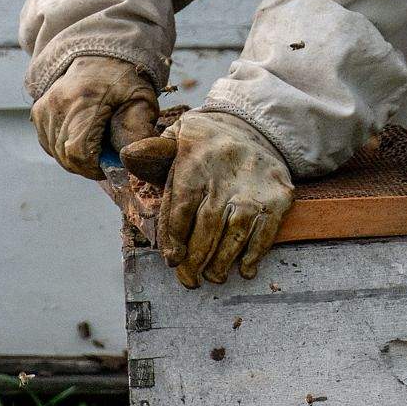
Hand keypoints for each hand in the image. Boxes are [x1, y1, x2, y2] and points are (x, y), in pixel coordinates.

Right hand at [31, 55, 159, 178]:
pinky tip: (80, 136)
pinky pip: (48, 144)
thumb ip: (138, 131)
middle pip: (66, 156)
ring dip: (75, 157)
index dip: (94, 167)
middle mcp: (59, 103)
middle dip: (87, 164)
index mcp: (85, 100)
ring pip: (56, 152)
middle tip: (105, 154)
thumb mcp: (141, 100)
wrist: (101, 55)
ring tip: (95, 142)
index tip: (108, 164)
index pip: (78, 152)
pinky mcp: (38, 111)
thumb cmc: (124, 80)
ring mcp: (45, 107)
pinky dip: (64, 148)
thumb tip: (130, 158)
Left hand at [134, 110, 293, 286]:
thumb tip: (128, 155)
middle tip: (190, 279)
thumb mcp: (177, 137)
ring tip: (213, 276)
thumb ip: (153, 153)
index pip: (182, 206)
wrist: (254, 126)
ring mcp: (254, 187)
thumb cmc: (205, 143)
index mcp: (196, 160)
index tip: (172, 260)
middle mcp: (226, 173)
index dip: (175, 238)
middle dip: (196, 258)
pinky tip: (245, 269)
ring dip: (223, 261)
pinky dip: (255, 254)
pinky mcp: (278, 196)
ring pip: (236, 232)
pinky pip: (266, 232)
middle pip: (208, 224)